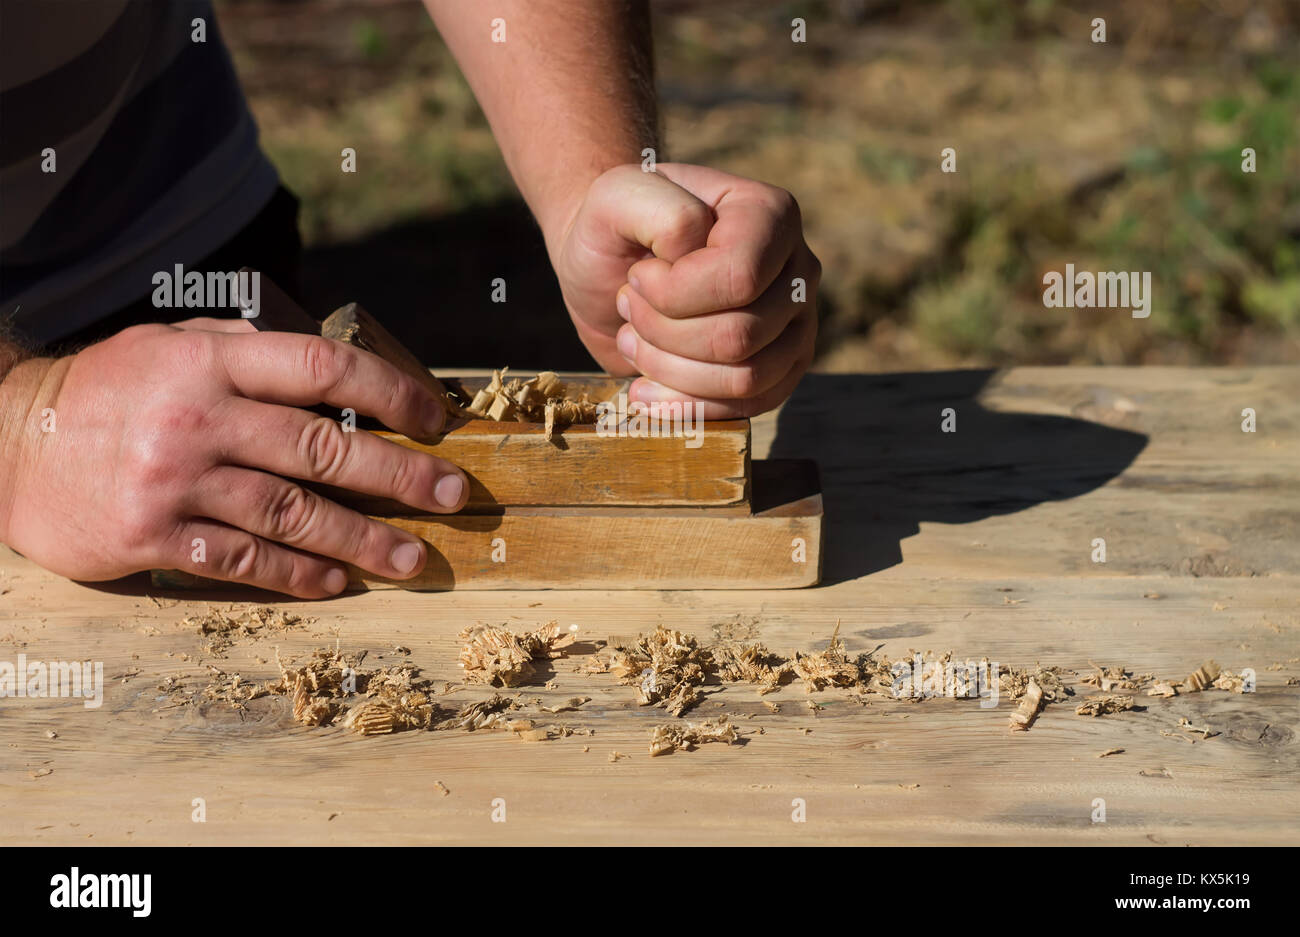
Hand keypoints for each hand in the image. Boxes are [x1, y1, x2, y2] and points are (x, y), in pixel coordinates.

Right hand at [0, 321, 467, 597]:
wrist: (10, 444)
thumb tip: (326, 363)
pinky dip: (295, 573)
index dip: (390, 391)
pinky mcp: (154, 536)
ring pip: (292, 512)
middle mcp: (199, 416)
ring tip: (413, 557)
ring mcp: (176, 479)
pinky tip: (336, 582)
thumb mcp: (169, 343)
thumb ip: (244, 347)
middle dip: (400, 475)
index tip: (436, 419)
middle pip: (322, 447)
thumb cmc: (109, 390)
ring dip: (362, 539)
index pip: (322, 367)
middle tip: (453, 496)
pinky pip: (242, 560)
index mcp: (211, 360)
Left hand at [552, 163, 820, 417]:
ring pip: (746, 379)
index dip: (675, 294)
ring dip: (670, 369)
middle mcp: (797, 269)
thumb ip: (658, 208)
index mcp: (770, 214)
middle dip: (664, 333)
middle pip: (740, 336)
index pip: (740, 279)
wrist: (608, 267)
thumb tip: (696, 249)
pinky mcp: (780, 371)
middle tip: (628, 309)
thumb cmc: (612, 228)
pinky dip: (687, 406)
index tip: (636, 277)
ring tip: (633, 341)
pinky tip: (646, 388)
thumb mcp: (615, 196)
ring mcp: (795, 324)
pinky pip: (747, 408)